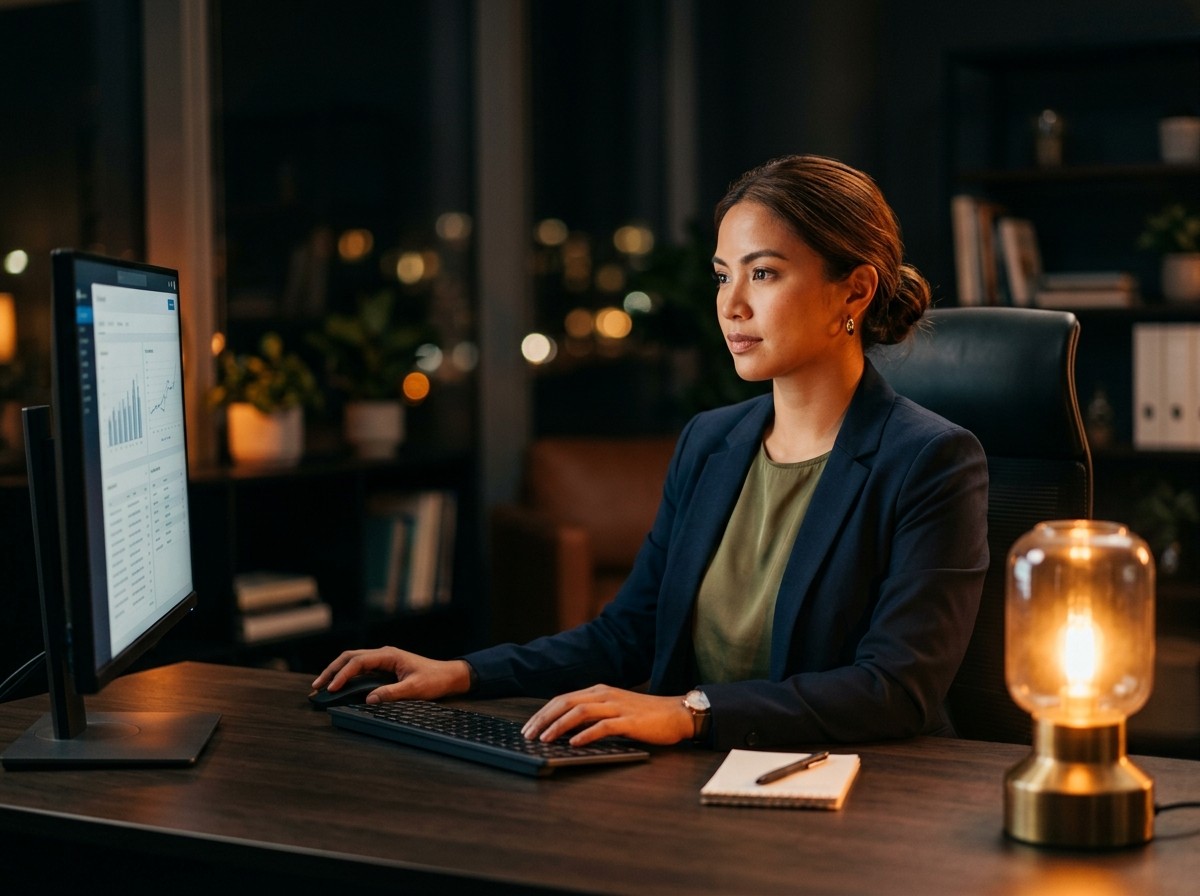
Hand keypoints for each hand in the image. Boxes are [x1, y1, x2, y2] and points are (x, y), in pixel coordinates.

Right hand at [311, 647, 471, 703]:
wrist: (449, 676)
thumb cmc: (435, 679)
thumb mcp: (415, 688)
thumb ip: (392, 693)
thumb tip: (369, 700)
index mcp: (389, 655)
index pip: (358, 661)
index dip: (343, 674)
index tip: (332, 688)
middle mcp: (383, 655)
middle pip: (350, 658)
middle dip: (332, 670)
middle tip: (317, 686)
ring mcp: (383, 661)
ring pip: (353, 662)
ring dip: (337, 673)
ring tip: (322, 687)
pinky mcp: (384, 670)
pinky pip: (360, 670)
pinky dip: (347, 677)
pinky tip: (339, 687)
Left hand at [520, 684, 693, 746]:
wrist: (676, 713)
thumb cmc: (645, 715)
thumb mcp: (614, 710)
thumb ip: (592, 715)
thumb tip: (566, 730)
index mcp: (599, 691)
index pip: (563, 698)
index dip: (543, 713)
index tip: (528, 728)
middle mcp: (605, 695)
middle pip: (566, 702)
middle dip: (543, 719)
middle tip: (528, 735)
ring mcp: (617, 706)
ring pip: (580, 712)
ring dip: (559, 726)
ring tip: (545, 739)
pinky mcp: (629, 721)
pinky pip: (603, 726)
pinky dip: (586, 734)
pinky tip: (574, 743)